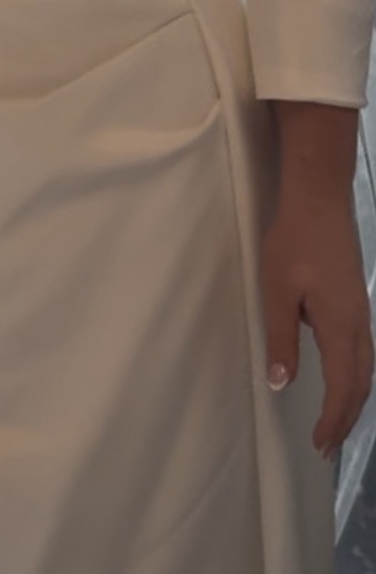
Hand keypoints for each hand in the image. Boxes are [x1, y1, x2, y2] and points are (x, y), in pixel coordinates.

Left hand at [260, 196, 374, 459]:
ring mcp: (362, 310)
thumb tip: (282, 384)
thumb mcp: (278, 291)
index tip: (320, 446)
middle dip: (347, 419)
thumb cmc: (294, 243)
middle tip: (328, 446)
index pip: (342, 388)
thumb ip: (282, 338)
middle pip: (361, 384)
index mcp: (340, 328)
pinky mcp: (357, 297)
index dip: (333, 421)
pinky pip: (363, 350)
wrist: (320, 199)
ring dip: (353, 399)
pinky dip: (355, 375)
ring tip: (336, 420)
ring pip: (366, 367)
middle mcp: (359, 324)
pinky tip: (340, 373)